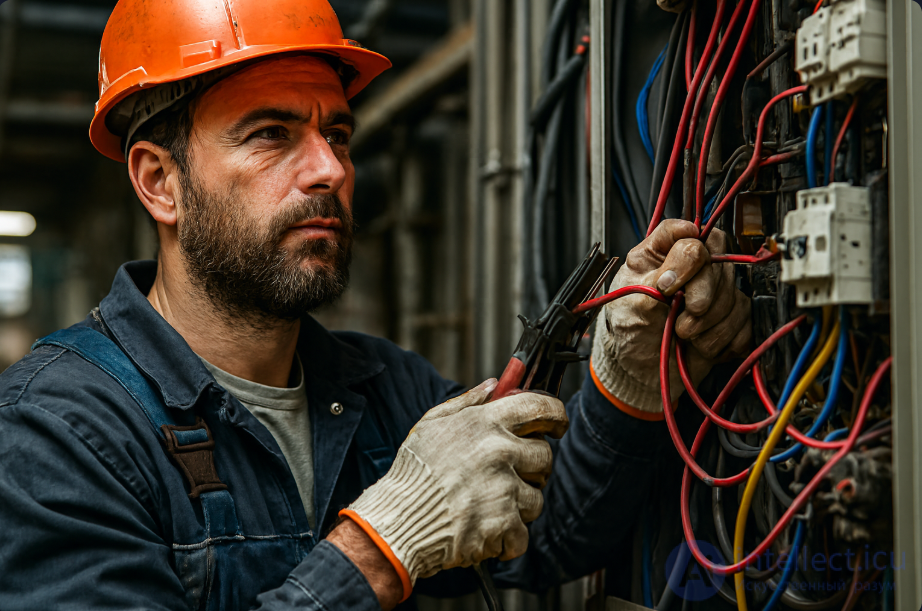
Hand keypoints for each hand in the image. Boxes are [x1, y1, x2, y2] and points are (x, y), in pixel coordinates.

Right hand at [342, 380, 568, 591]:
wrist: (396, 521)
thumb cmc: (413, 473)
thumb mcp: (431, 424)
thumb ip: (467, 402)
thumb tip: (494, 384)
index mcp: (484, 423)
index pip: (539, 406)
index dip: (555, 414)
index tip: (557, 424)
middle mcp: (499, 451)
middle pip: (545, 456)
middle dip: (531, 469)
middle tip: (508, 477)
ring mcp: (504, 488)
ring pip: (536, 498)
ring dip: (517, 506)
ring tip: (486, 506)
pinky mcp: (504, 524)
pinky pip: (523, 534)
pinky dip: (506, 539)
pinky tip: (482, 530)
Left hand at [591, 219, 751, 414]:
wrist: (639, 370)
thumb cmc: (628, 330)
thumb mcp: (632, 299)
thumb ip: (662, 272)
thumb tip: (689, 245)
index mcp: (660, 253)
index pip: (689, 235)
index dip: (685, 259)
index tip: (667, 286)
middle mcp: (690, 267)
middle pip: (719, 266)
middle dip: (701, 300)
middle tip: (680, 321)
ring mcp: (714, 291)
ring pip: (735, 298)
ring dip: (710, 327)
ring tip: (684, 337)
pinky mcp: (731, 317)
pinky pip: (745, 323)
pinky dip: (723, 341)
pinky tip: (700, 346)